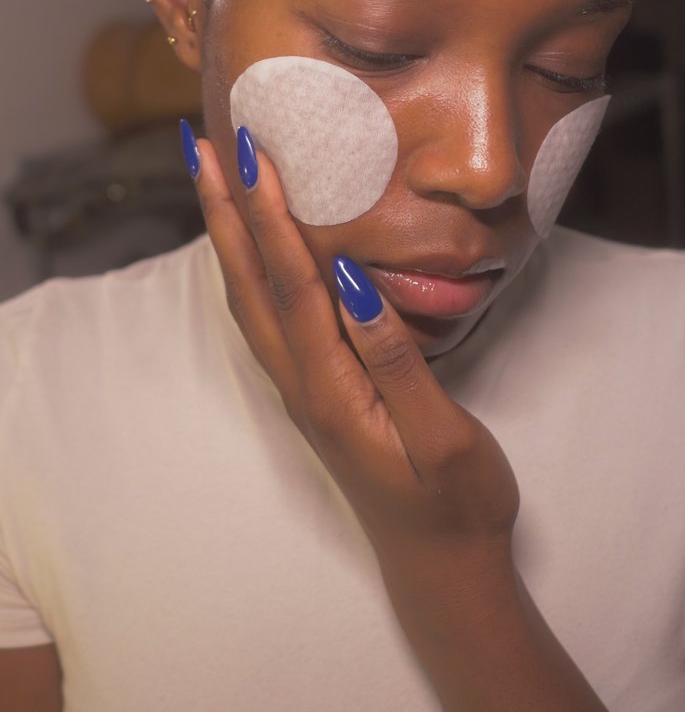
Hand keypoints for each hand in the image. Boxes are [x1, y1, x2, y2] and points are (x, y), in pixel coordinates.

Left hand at [192, 130, 519, 579]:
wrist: (443, 566)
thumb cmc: (455, 503)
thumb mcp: (441, 436)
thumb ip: (394, 360)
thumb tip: (350, 282)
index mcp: (333, 388)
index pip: (292, 284)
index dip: (268, 216)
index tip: (251, 153)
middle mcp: (304, 385)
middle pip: (251, 283)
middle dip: (225, 210)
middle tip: (201, 145)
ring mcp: (303, 391)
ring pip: (250, 300)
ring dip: (227, 236)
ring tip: (213, 182)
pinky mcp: (315, 394)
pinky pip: (267, 319)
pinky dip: (248, 270)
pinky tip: (250, 249)